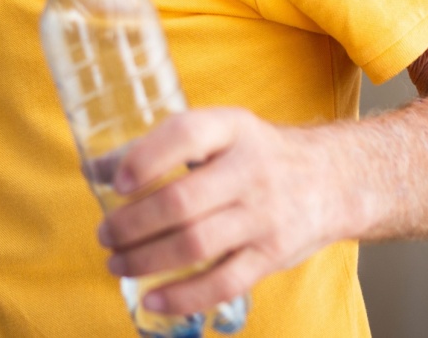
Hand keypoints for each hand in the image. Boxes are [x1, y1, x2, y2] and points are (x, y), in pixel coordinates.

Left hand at [95, 108, 349, 316]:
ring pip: (197, 244)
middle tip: (104, 234)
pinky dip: (184, 296)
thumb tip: (94, 168)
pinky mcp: (273, 255)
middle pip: (182, 202)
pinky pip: (224, 282)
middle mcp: (251, 170)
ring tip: (117, 263)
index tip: (115, 182)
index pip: (185, 136)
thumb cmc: (257, 153)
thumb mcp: (220, 132)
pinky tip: (152, 299)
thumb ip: (162, 147)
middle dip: (132, 224)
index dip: (145, 159)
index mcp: (231, 128)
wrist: (333, 179)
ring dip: (147, 260)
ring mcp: (264, 215)